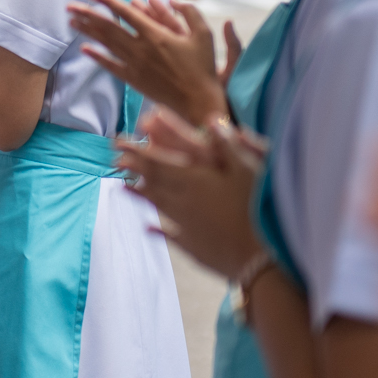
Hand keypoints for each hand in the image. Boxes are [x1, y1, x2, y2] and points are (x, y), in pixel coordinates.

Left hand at [66, 0, 232, 128]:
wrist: (198, 101)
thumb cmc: (203, 67)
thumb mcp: (204, 34)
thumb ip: (189, 12)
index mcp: (156, 34)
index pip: (126, 13)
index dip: (108, 2)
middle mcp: (141, 48)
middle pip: (108, 27)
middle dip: (87, 15)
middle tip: (69, 6)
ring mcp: (135, 65)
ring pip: (106, 44)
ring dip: (87, 32)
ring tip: (71, 22)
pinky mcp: (134, 80)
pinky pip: (111, 66)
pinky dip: (97, 57)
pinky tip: (84, 50)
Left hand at [113, 108, 267, 276]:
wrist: (261, 258)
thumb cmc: (259, 209)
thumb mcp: (249, 169)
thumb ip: (228, 144)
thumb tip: (212, 119)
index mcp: (195, 182)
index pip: (158, 162)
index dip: (136, 151)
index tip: (118, 142)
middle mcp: (185, 203)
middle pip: (153, 182)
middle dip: (134, 169)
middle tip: (116, 160)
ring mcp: (187, 227)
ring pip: (158, 206)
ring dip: (140, 195)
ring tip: (124, 187)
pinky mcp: (195, 248)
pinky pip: (171, 235)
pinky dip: (158, 229)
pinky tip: (148, 227)